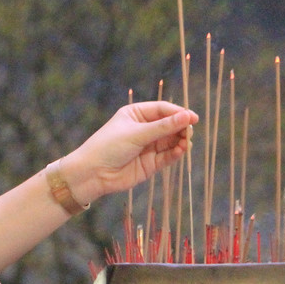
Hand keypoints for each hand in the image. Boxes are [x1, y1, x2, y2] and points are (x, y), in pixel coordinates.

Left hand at [63, 101, 197, 201]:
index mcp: (136, 115)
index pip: (163, 109)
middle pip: (170, 125)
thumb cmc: (108, 147)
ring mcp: (147, 147)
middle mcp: (143, 129)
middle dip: (181, 128)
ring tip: (186, 143)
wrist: (92, 174)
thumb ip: (162, 127)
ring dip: (181, 141)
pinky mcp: (150, 164)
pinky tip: (181, 150)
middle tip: (189, 132)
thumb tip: (187, 116)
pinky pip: (168, 156)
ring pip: (171, 141)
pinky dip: (176, 153)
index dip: (178, 113)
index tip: (192, 118)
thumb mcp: (136, 133)